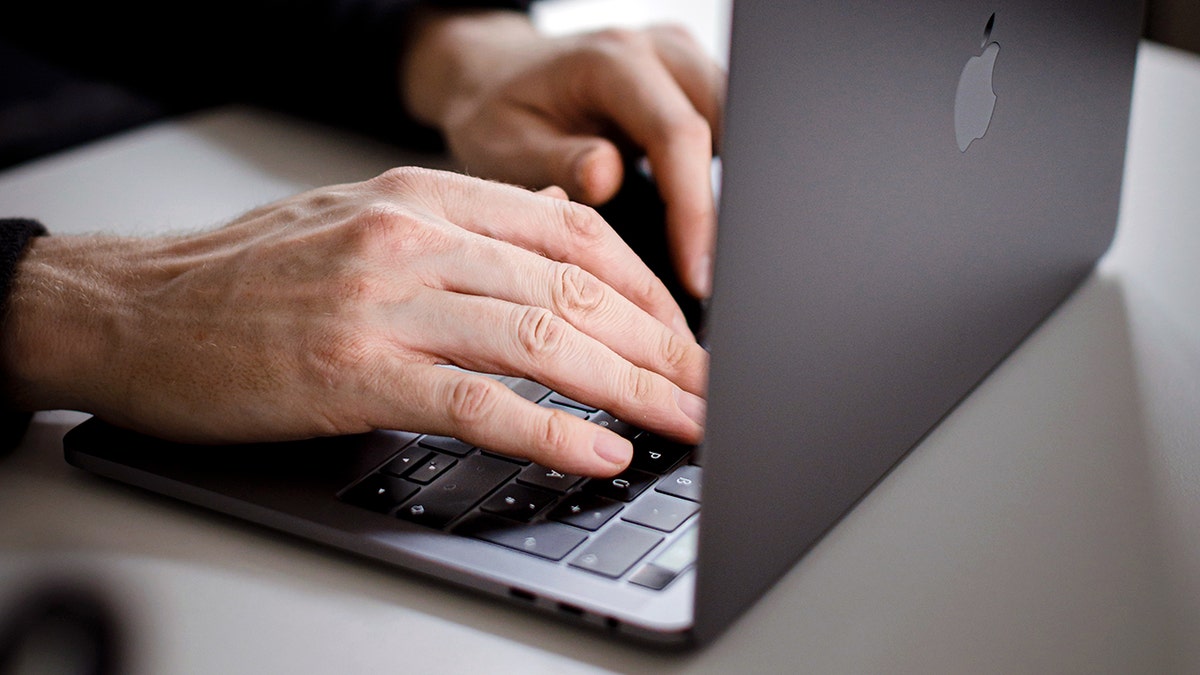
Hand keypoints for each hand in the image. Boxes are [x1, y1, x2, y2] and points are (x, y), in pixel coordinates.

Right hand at [2, 168, 706, 475]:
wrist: (133, 310)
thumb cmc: (246, 277)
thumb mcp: (363, 222)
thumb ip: (461, 227)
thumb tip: (559, 230)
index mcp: (422, 197)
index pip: (572, 233)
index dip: (646, 288)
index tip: (682, 335)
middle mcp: (413, 238)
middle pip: (574, 288)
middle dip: (659, 345)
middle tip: (708, 389)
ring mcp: (384, 302)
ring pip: (543, 339)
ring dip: (630, 388)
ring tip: (683, 423)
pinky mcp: (354, 371)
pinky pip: (480, 401)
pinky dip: (552, 431)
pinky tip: (600, 450)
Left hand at [402, 11, 724, 297]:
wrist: (494, 77)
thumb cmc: (494, 112)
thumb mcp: (504, 143)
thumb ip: (556, 161)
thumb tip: (607, 177)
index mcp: (611, 62)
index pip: (679, 135)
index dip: (696, 211)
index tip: (697, 274)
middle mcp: (657, 52)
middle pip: (727, 125)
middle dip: (729, 209)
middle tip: (713, 281)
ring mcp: (681, 62)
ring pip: (736, 127)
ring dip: (732, 195)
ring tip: (712, 265)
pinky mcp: (691, 83)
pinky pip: (725, 129)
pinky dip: (720, 181)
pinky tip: (705, 231)